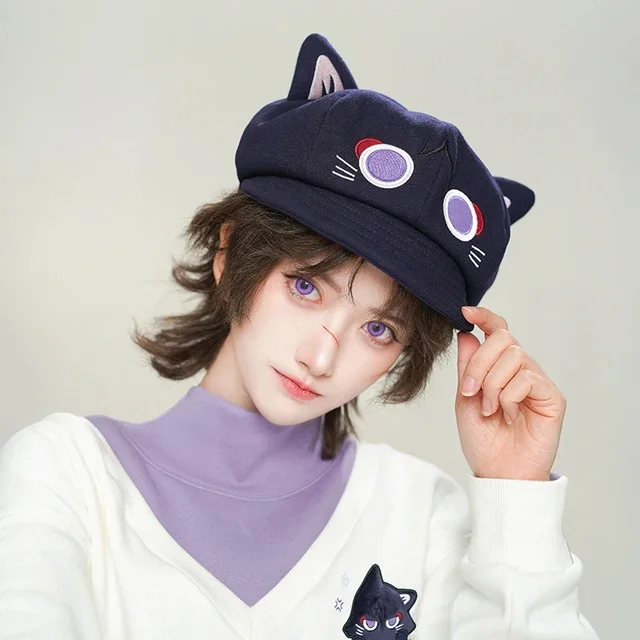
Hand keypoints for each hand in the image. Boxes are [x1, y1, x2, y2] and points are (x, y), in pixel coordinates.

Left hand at [455, 306, 565, 480]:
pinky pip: (527, 378)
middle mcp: (521, 370)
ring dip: (492, 384)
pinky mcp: (552, 396)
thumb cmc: (482, 439)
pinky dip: (508, 397)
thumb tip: (466, 333)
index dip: (485, 317)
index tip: (466, 312)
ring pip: (514, 357)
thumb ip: (467, 366)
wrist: (497, 472)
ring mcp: (538, 382)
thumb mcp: (465, 398)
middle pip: (503, 339)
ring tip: (489, 409)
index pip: (498, 332)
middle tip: (470, 392)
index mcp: (499, 367)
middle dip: (479, 363)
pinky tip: (508, 415)